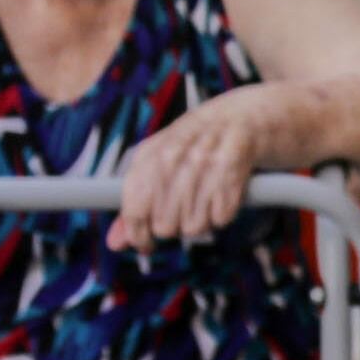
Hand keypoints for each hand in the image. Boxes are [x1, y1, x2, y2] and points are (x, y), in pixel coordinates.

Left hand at [111, 92, 261, 252]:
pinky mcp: (232, 167)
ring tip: (206, 200)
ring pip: (193, 227)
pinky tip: (224, 194)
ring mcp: (203, 161)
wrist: (245, 115)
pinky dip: (224, 213)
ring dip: (201, 221)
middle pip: (164, 225)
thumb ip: (135, 205)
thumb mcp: (159, 169)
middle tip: (185, 211)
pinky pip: (221, 218)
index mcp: (149, 156)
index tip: (146, 244)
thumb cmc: (196, 148)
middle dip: (174, 226)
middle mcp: (173, 157)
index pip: (134, 210)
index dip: (138, 235)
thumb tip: (115, 243)